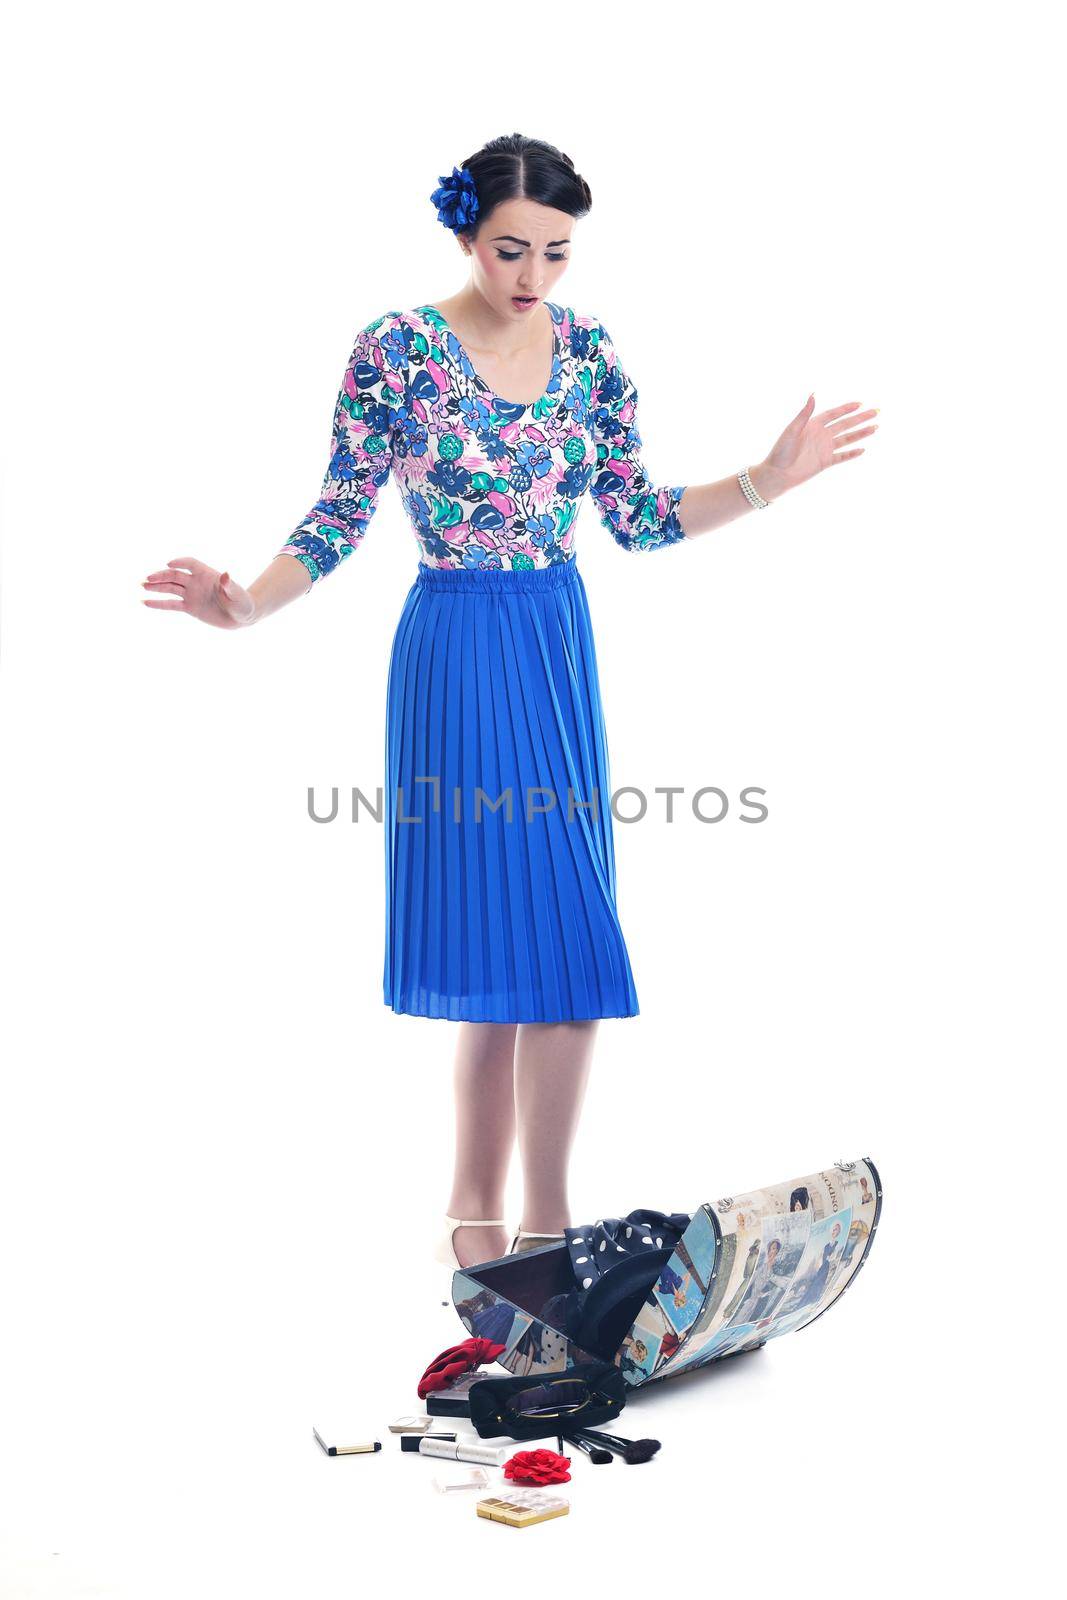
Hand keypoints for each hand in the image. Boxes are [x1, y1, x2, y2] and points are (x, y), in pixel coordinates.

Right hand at [141, 558, 255, 628]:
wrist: (240, 618)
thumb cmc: (242, 603)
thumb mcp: (238, 594)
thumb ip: (230, 585)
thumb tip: (226, 575)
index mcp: (207, 574)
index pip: (191, 564)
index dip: (180, 562)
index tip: (170, 564)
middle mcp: (196, 582)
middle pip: (175, 575)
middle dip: (162, 576)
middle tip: (148, 579)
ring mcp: (191, 594)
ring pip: (170, 588)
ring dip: (156, 586)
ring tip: (142, 586)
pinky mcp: (189, 607)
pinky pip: (171, 604)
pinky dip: (158, 603)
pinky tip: (145, 602)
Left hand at [752, 397, 878, 499]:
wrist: (777, 475)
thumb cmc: (780, 451)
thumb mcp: (792, 430)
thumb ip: (804, 413)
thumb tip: (813, 394)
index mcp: (813, 425)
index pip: (834, 414)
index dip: (846, 408)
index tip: (860, 404)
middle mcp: (820, 435)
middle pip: (845, 424)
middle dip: (860, 418)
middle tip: (875, 412)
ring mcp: (824, 449)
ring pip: (847, 439)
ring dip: (861, 433)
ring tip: (875, 427)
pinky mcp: (825, 463)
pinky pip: (842, 457)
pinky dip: (852, 454)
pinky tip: (862, 449)